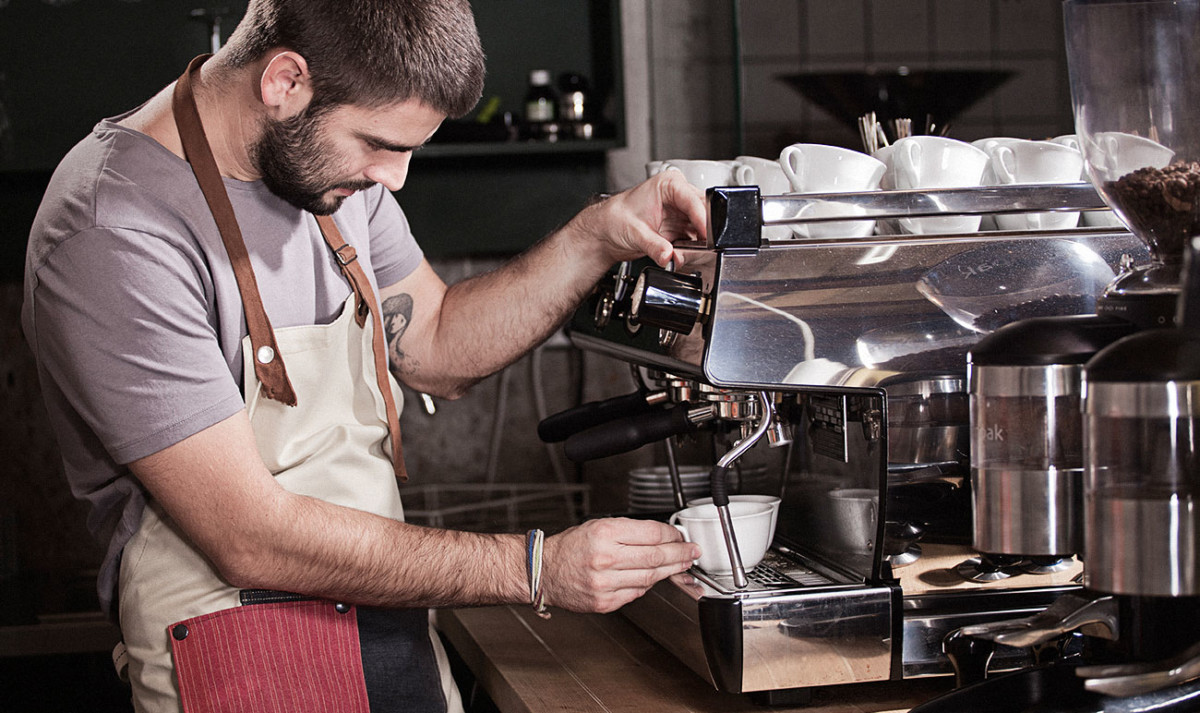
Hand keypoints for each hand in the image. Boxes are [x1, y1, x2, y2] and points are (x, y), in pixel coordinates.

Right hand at [539, 517, 699, 613]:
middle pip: (656, 557)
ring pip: (651, 577)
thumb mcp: (598, 526)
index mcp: (604, 534)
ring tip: (680, 565)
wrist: (545, 572)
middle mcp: (604, 558)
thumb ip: (630, 531)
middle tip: (692, 552)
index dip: (672, 535)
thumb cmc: (571, 548)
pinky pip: (637, 593)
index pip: (651, 533)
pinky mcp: (605, 602)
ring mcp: (605, 583)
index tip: (680, 536)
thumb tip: (662, 536)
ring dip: (670, 571)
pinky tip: (651, 577)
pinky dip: (648, 584)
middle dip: (680, 554)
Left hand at [567, 170, 707, 269]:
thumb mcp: (635, 233)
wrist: (607, 231)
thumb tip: (669, 256)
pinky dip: (692, 250)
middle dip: (703, 233)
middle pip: (704, 212)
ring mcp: (681, 212)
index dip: (703, 219)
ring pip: (703, 228)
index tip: (708, 236)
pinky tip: (681, 254)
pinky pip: (695, 239)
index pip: (694, 200)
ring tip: (683, 254)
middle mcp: (678, 196)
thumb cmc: (616, 219)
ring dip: (697, 244)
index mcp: (668, 185)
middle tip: (701, 249)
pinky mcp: (681, 228)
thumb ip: (655, 246)